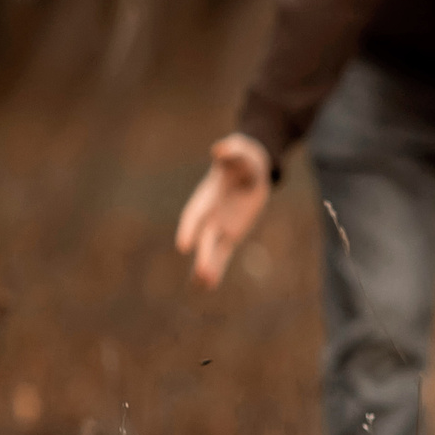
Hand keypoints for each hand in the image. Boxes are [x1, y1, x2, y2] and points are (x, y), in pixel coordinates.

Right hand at [174, 133, 273, 288]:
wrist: (250, 167)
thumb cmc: (243, 158)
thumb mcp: (242, 151)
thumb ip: (232, 151)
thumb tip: (220, 149)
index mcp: (208, 196)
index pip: (196, 214)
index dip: (190, 228)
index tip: (184, 245)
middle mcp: (210, 214)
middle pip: (205, 237)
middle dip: (204, 255)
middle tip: (202, 273)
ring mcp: (219, 226)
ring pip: (213, 249)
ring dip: (208, 266)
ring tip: (202, 285)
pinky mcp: (230, 234)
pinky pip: (223, 252)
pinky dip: (218, 267)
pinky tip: (209, 284)